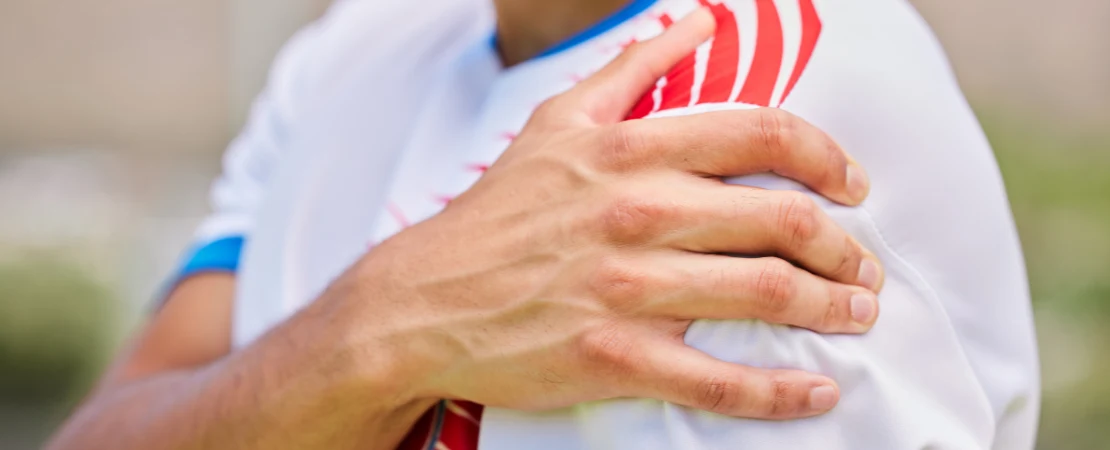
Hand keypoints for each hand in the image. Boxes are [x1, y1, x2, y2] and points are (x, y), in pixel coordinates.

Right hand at [330, 9, 882, 420]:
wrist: (424, 301)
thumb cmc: (498, 213)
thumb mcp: (557, 120)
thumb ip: (633, 69)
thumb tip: (696, 22)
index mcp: (629, 151)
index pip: (762, 135)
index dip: (828, 158)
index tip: (852, 186)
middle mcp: (638, 213)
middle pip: (784, 220)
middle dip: (845, 246)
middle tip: (863, 265)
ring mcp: (630, 289)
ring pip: (769, 295)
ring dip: (834, 307)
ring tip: (857, 314)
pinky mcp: (617, 358)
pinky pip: (722, 379)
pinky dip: (782, 390)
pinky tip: (817, 391)